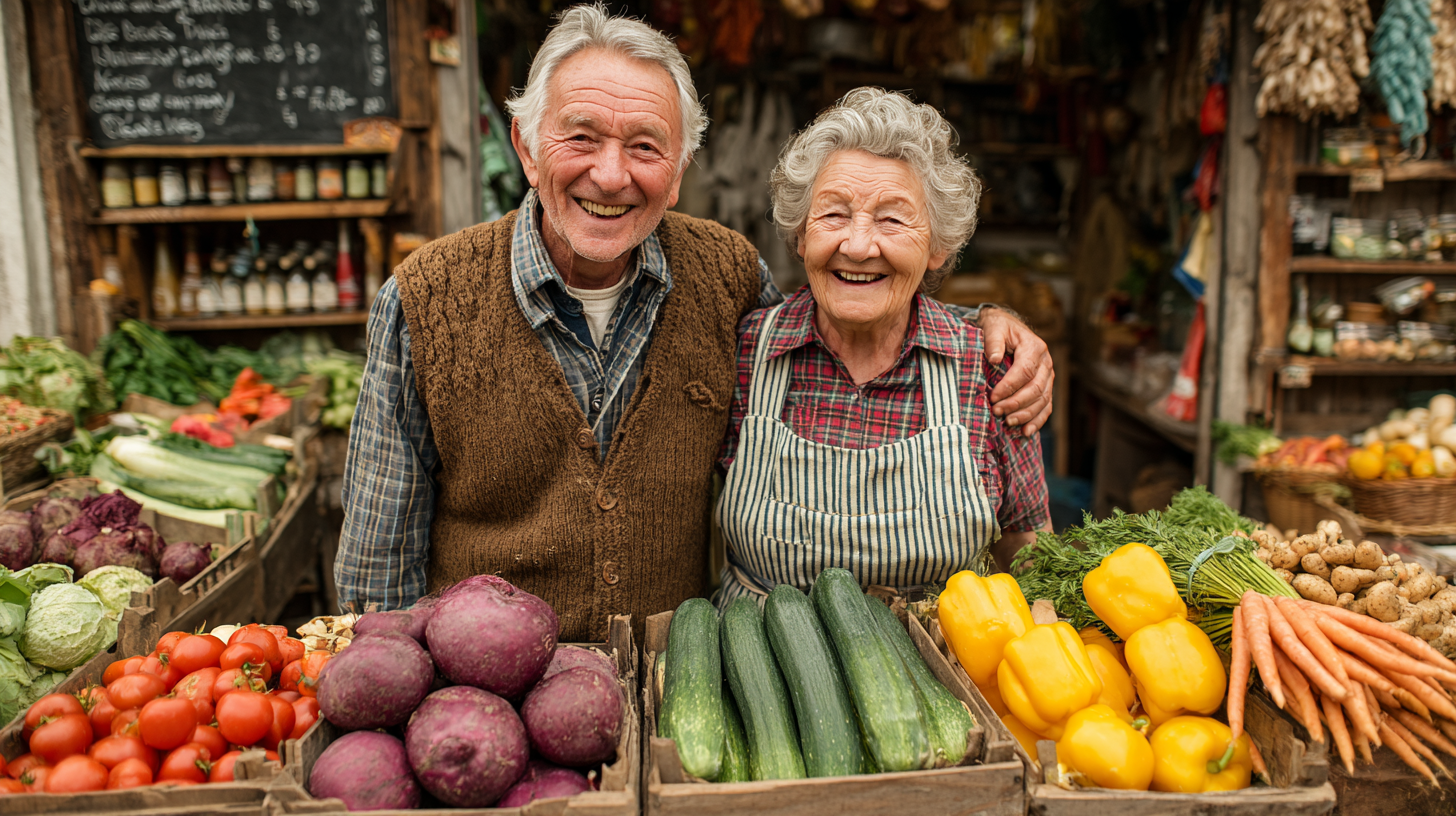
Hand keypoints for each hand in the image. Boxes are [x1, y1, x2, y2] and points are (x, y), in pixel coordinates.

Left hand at [980, 307, 1053, 436]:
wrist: (1007, 328)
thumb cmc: (999, 328)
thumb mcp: (994, 328)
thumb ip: (993, 341)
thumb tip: (993, 358)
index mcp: (1034, 347)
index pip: (1024, 371)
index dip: (1009, 387)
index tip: (992, 397)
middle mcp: (1046, 362)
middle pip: (1035, 389)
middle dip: (1016, 403)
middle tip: (997, 412)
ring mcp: (1048, 376)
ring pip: (1042, 400)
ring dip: (1025, 414)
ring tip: (1008, 423)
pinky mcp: (1046, 386)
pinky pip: (1046, 407)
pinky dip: (1037, 421)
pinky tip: (1026, 432)